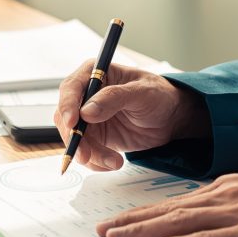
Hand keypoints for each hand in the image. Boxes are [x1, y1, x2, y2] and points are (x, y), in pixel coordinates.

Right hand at [54, 62, 208, 170]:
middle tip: (86, 155)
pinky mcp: (95, 137)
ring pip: (75, 138)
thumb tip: (87, 111)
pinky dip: (96, 162)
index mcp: (95, 74)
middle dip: (75, 138)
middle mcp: (87, 95)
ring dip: (89, 154)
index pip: (71, 88)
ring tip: (113, 161)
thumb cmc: (159, 96)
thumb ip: (114, 98)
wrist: (171, 119)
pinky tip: (114, 162)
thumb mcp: (142, 92)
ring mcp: (88, 118)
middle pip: (66, 117)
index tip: (73, 123)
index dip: (67, 105)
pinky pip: (86, 152)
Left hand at [96, 174, 237, 236]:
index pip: (175, 203)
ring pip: (176, 222)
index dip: (145, 212)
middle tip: (101, 230)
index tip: (120, 219)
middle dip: (132, 220)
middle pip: (167, 210)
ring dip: (141, 231)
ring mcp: (233, 214)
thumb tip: (205, 220)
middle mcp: (222, 197)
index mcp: (225, 189)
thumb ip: (231, 207)